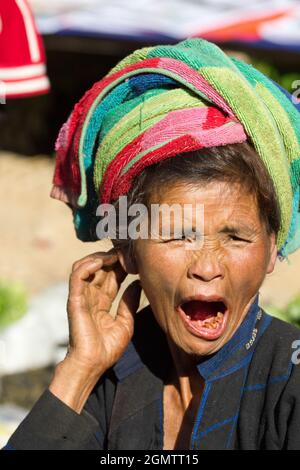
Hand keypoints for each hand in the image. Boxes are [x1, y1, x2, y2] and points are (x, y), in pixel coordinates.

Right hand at [49, 248, 140, 412]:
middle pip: (99, 268)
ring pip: (85, 267)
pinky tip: (102, 261)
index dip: (121, 265)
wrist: (93, 364)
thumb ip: (130, 302)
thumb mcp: (125, 322)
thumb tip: (138, 284)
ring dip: (99, 257)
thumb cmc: (107, 349)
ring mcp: (81, 296)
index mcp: (102, 301)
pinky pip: (77, 276)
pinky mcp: (74, 299)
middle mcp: (90, 296)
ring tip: (114, 254)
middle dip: (112, 257)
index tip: (135, 258)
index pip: (110, 276)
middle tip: (126, 250)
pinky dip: (88, 265)